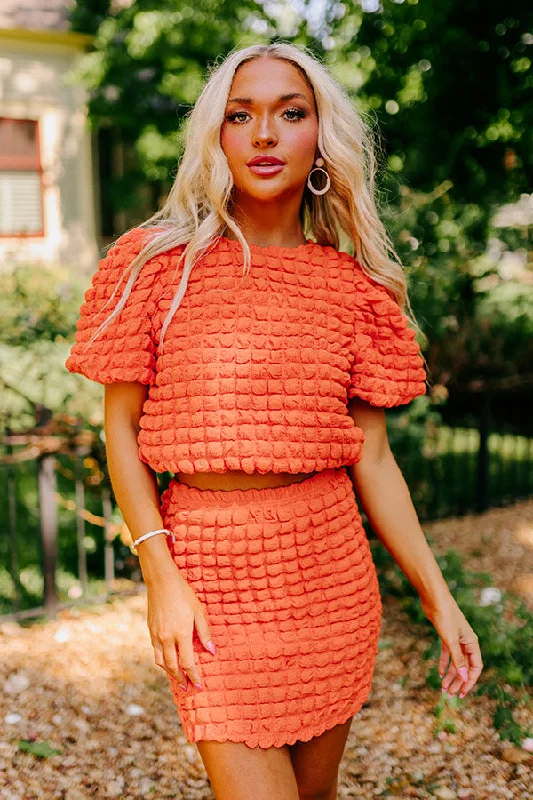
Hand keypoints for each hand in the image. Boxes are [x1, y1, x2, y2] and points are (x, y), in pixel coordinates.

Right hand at [145, 568, 215, 690]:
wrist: (161, 582)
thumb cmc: (183, 594)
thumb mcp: (198, 611)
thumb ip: (204, 632)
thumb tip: (212, 651)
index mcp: (181, 634)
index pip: (188, 663)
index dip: (194, 676)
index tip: (199, 686)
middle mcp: (167, 638)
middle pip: (173, 667)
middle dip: (181, 679)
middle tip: (188, 688)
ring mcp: (156, 635)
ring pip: (161, 662)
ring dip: (169, 673)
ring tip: (178, 678)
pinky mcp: (150, 631)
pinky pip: (155, 652)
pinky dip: (161, 661)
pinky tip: (167, 661)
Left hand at [420, 593, 482, 698]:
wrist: (434, 598)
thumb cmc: (445, 616)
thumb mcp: (451, 639)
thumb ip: (457, 658)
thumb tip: (464, 677)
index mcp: (472, 643)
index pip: (475, 668)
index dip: (469, 681)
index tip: (461, 693)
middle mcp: (466, 642)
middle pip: (464, 667)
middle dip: (458, 682)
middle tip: (449, 694)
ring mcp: (456, 639)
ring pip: (456, 662)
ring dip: (450, 675)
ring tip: (443, 688)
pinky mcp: (446, 636)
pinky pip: (447, 654)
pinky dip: (444, 664)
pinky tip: (440, 673)